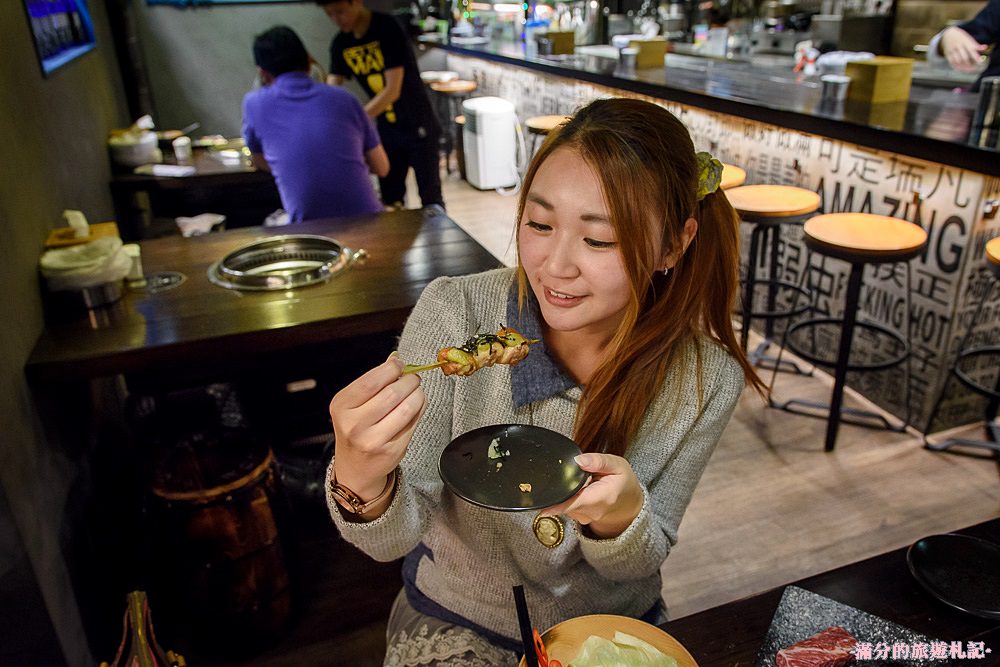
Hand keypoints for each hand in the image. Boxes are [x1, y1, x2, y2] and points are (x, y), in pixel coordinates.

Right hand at [329, 353, 425, 500]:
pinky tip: (416, 406)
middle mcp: (354, 425)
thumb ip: (374, 382)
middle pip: (391, 394)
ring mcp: (373, 440)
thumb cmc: (356, 430)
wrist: (355, 468)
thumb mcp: (353, 405)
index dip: (390, 369)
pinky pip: (413, 423)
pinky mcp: (391, 451)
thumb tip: (395, 358)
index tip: (400, 365)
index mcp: (342, 407)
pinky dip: (419, 410)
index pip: (370, 382)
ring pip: (406, 408)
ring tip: (416, 391)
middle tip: (413, 378)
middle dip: (408, 381)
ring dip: (418, 394)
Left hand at [541, 453, 643, 538]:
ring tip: (584, 481)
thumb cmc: (624, 483)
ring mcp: (584, 517)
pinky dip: (568, 496)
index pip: (574, 503)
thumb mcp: (618, 466)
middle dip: (563, 487)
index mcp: (601, 498)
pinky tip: (580, 489)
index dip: (556, 504)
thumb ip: (599, 461)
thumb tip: (578, 460)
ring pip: (564, 503)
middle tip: (578, 475)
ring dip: (566, 491)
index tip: (542, 507)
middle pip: (565, 501)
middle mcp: (591, 512)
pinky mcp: (578, 517)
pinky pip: (566, 506)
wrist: (630, 505)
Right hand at [941, 26, 987, 71]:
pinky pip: (952, 62)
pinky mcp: (947, 54)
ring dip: (963, 66)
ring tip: (968, 70)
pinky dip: (956, 66)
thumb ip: (976, 44)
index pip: (971, 50)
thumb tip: (985, 48)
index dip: (976, 57)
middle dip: (970, 64)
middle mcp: (958, 45)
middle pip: (964, 57)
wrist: (947, 34)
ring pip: (958, 61)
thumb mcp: (969, 38)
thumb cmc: (961, 38)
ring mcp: (952, 50)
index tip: (980, 62)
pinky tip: (961, 69)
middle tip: (974, 68)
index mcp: (965, 41)